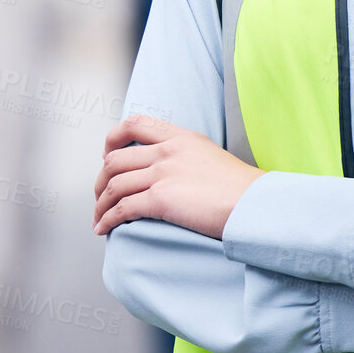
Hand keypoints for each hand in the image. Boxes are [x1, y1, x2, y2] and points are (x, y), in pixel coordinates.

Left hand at [92, 113, 263, 239]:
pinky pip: (123, 208)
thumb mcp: (210, 155)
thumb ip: (187, 155)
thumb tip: (171, 170)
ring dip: (101, 204)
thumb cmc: (241, 188)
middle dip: (101, 180)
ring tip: (98, 218)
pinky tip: (103, 229)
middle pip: (116, 159)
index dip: (113, 139)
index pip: (134, 124)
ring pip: (114, 185)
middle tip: (99, 194)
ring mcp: (163, 173)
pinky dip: (107, 219)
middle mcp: (167, 151)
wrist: (255, 204)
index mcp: (180, 136)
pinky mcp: (161, 199)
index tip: (108, 155)